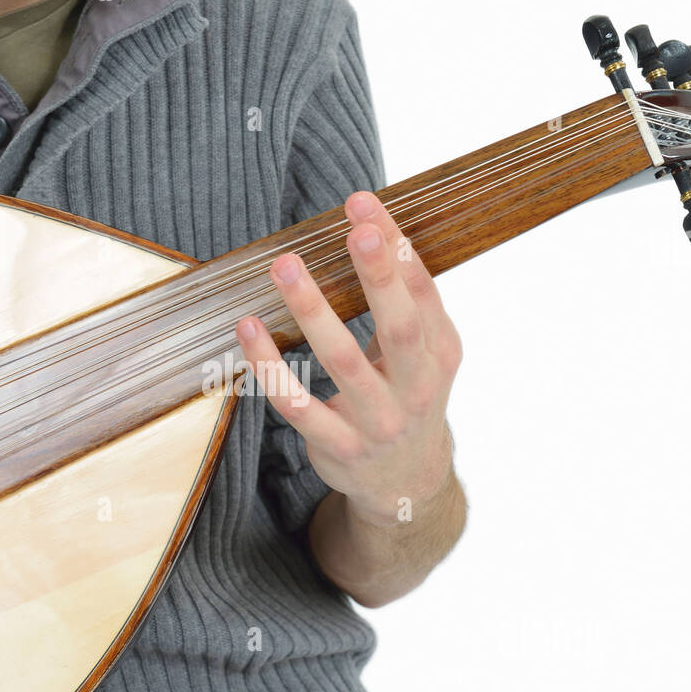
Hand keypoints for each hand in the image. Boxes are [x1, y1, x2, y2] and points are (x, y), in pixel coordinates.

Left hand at [235, 190, 461, 526]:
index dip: (399, 250)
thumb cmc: (408, 398)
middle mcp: (416, 389)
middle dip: (378, 276)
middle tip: (354, 230)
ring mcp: (377, 422)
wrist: (406, 484)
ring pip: (342, 361)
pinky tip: (249, 329)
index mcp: (441, 355)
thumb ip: (410, 302)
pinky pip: (296, 403)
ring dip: (312, 309)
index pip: (424, 295)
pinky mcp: (337, 446)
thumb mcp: (426, 354)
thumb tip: (377, 227)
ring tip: (285, 265)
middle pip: (399, 327)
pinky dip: (269, 366)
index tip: (366, 207)